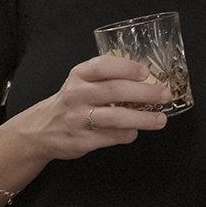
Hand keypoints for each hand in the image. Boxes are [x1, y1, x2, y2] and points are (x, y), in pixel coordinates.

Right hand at [17, 54, 171, 161]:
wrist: (41, 129)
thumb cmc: (73, 100)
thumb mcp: (83, 81)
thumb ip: (109, 76)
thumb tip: (148, 79)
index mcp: (79, 75)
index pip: (103, 66)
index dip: (127, 68)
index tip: (146, 72)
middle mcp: (77, 94)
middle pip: (115, 91)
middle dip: (145, 93)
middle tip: (164, 95)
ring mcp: (78, 119)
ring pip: (115, 117)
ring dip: (142, 118)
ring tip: (161, 119)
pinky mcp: (82, 140)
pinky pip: (111, 137)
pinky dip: (128, 134)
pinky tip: (135, 131)